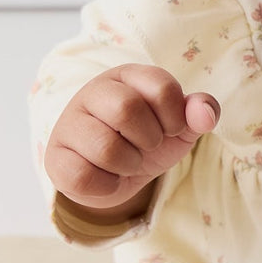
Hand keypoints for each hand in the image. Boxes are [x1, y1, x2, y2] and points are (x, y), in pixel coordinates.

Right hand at [44, 65, 218, 220]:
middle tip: (147, 145)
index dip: (175, 117)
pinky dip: (106, 185)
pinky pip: (83, 176)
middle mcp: (94, 92)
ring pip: (104, 147)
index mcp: (128, 77)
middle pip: (126, 109)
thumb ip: (199, 113)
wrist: (116, 176)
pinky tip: (107, 176)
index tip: (170, 128)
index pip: (161, 87)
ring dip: (129, 164)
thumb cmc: (147, 140)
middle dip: (149, 139)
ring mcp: (69, 123)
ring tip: (127, 161)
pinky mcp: (55, 157)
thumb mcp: (179, 126)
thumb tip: (205, 112)